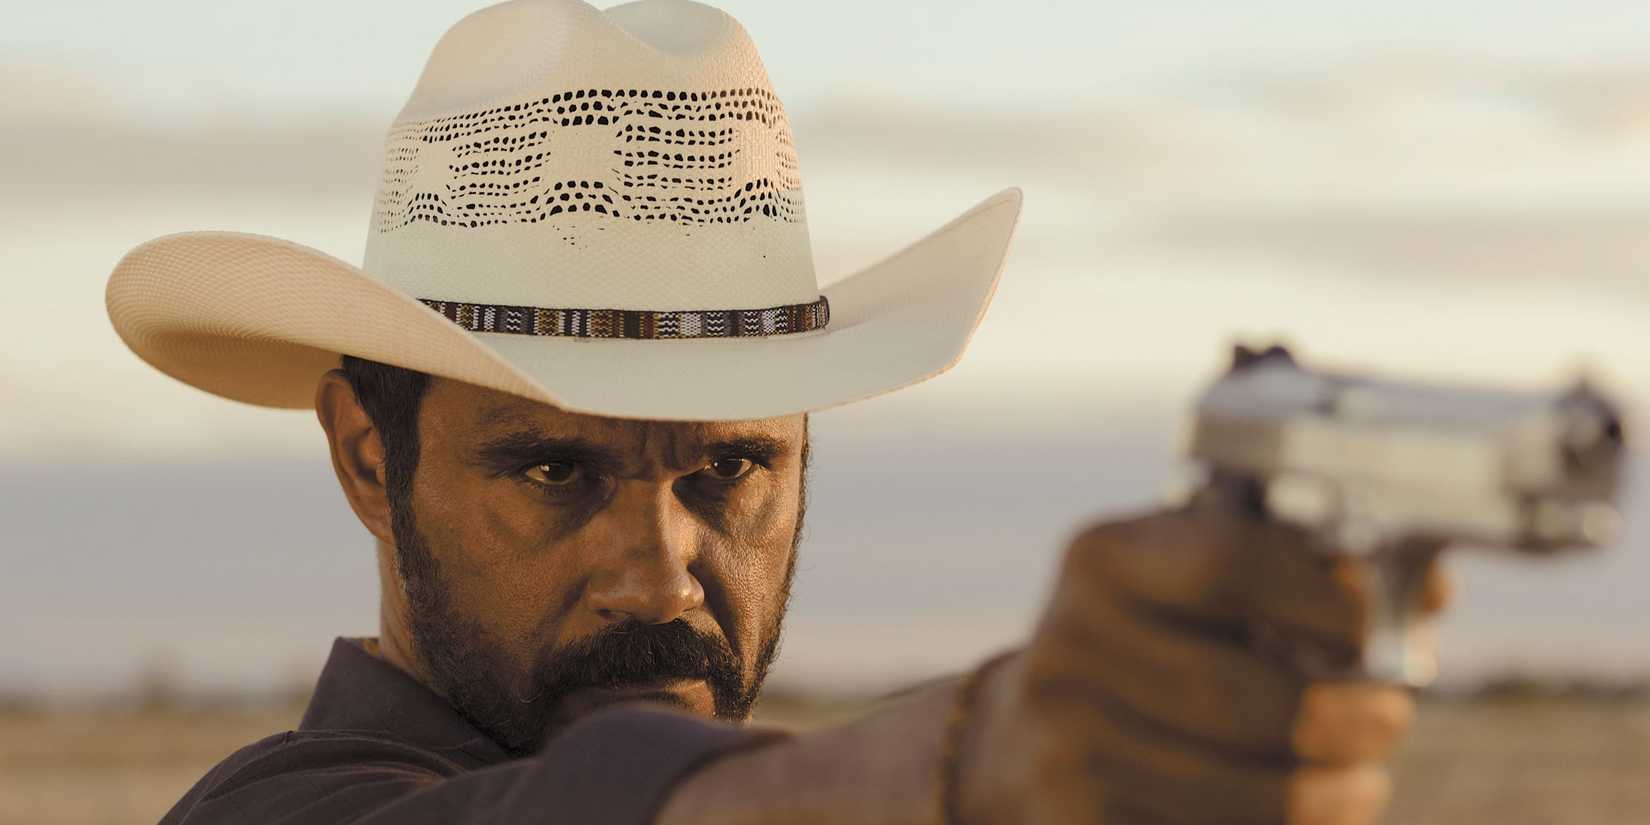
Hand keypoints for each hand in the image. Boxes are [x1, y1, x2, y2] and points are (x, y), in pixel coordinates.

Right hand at [958, 503, 1450, 824]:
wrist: (1019, 744)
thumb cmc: (1143, 648)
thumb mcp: (1185, 584)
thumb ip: (1294, 573)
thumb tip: (1428, 588)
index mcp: (1100, 562)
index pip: (1230, 566)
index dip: (1330, 600)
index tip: (1384, 629)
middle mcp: (1069, 650)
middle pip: (1248, 699)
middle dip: (1352, 720)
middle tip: (1390, 722)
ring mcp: (1066, 749)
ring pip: (1244, 795)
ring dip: (1334, 800)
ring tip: (1360, 787)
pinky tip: (1303, 820)